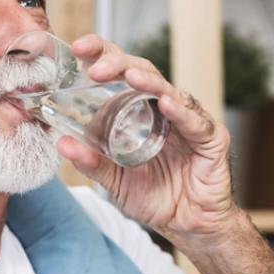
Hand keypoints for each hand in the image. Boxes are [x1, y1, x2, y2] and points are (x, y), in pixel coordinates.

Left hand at [59, 35, 239, 242]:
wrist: (189, 226)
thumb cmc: (157, 197)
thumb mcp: (115, 180)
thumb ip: (91, 162)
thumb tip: (61, 143)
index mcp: (140, 111)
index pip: (121, 72)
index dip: (103, 54)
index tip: (79, 47)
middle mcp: (164, 109)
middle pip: (143, 72)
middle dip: (119, 63)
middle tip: (96, 67)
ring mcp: (189, 121)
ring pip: (170, 91)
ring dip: (149, 81)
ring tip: (130, 75)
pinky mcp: (212, 139)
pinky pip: (196, 122)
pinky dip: (181, 112)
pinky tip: (166, 103)